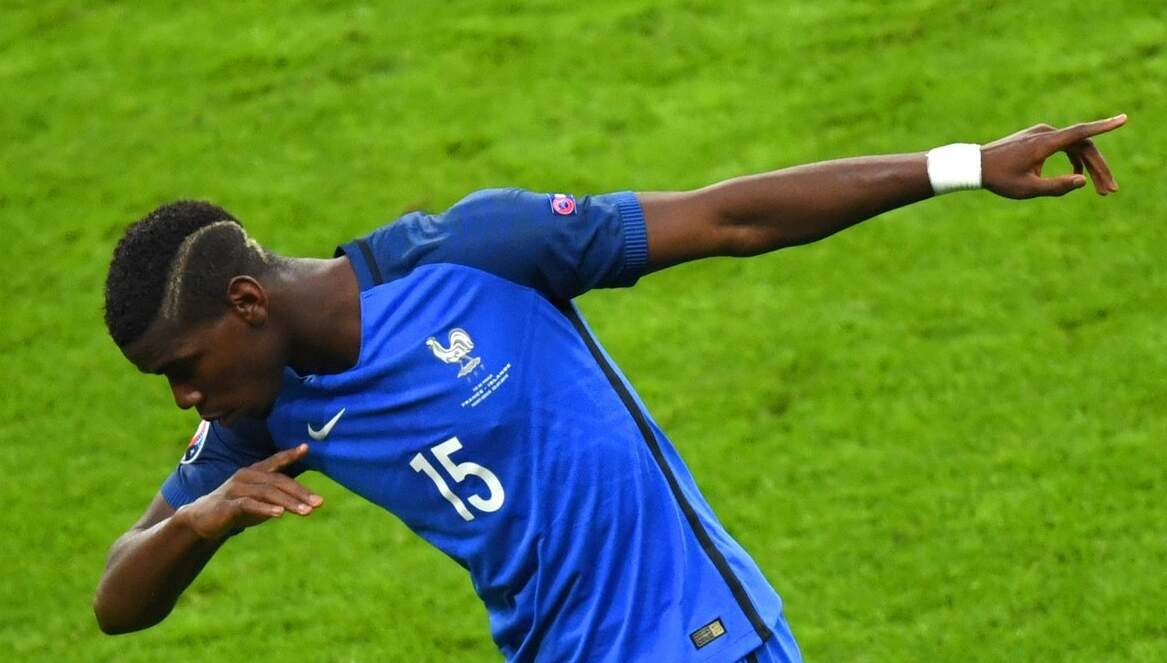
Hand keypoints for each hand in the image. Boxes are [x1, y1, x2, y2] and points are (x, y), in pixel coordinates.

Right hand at [176, 444, 322, 539]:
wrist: (204, 520)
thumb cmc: (238, 506)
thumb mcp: (261, 498)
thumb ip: (280, 494)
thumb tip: (308, 497)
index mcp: (254, 471)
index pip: (275, 461)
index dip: (290, 454)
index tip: (307, 448)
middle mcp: (246, 476)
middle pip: (277, 481)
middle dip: (300, 492)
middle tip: (319, 503)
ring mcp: (235, 489)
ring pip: (267, 493)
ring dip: (289, 502)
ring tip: (306, 511)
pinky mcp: (227, 504)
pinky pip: (248, 504)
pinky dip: (265, 509)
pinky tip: (280, 514)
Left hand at [981, 114, 1126, 198]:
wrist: (975, 165)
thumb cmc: (1000, 179)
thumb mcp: (1028, 189)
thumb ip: (1056, 186)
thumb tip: (1083, 181)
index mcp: (1045, 143)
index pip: (1081, 133)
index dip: (1104, 127)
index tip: (1123, 119)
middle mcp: (1046, 134)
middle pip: (1083, 146)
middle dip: (1099, 169)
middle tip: (1110, 191)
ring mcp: (1042, 134)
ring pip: (1075, 147)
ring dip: (1089, 167)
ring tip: (1100, 190)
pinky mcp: (1038, 138)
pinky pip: (1064, 146)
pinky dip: (1074, 160)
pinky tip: (1077, 175)